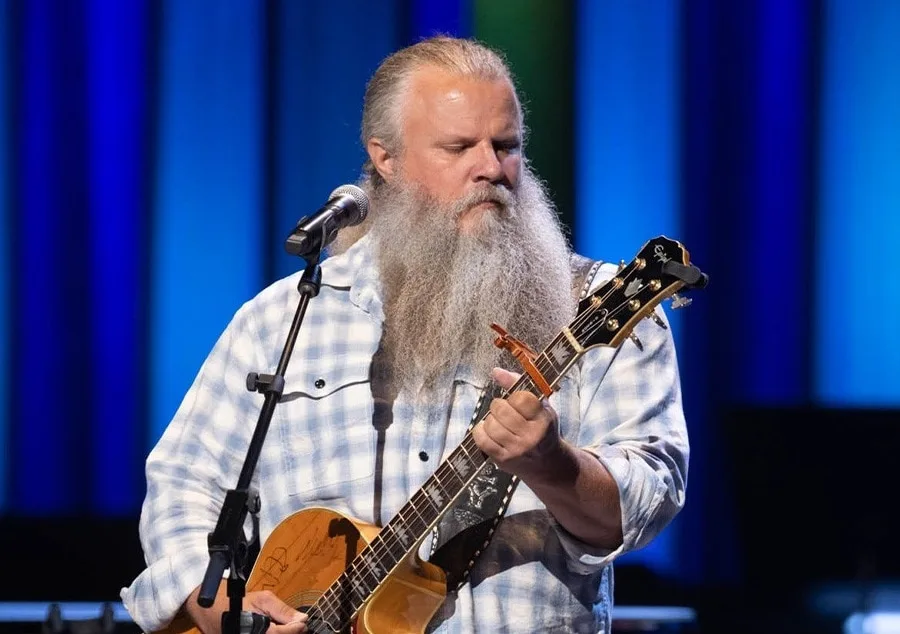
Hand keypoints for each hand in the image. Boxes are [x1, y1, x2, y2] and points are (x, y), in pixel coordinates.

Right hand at [185, 587, 307, 633]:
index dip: (296, 629)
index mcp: (255, 630)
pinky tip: (273, 630)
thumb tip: (302, 618)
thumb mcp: (261, 599)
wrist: (208, 608)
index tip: (304, 623)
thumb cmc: (233, 600)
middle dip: (290, 633)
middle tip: (297, 626)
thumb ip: (282, 609)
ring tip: (286, 628)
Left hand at [471, 367, 562, 478]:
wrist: (547, 464)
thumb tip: (496, 371)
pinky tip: (488, 431)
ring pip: (491, 425)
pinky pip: (482, 440)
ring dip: (491, 420)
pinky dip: (481, 432)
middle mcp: (531, 436)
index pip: (521, 398)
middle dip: (499, 406)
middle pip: (501, 410)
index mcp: (543, 419)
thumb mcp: (540, 406)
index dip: (514, 397)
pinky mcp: (503, 460)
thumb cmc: (541, 428)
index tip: (517, 402)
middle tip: (504, 410)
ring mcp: (517, 449)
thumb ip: (519, 386)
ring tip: (499, 422)